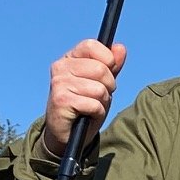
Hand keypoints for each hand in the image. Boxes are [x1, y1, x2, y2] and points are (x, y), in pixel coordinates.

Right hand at [41, 38, 127, 155]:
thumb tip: (120, 47)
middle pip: (101, 69)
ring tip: (90, 107)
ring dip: (102, 102)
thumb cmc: (85, 106)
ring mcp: (59, 83)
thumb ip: (112, 66)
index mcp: (70, 58)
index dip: (107, 60)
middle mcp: (61, 67)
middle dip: (108, 87)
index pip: (92, 45)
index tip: (106, 74)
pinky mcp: (61, 101)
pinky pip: (94, 105)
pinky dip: (97, 113)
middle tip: (98, 96)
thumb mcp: (102, 83)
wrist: (67, 133)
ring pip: (99, 89)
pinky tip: (86, 115)